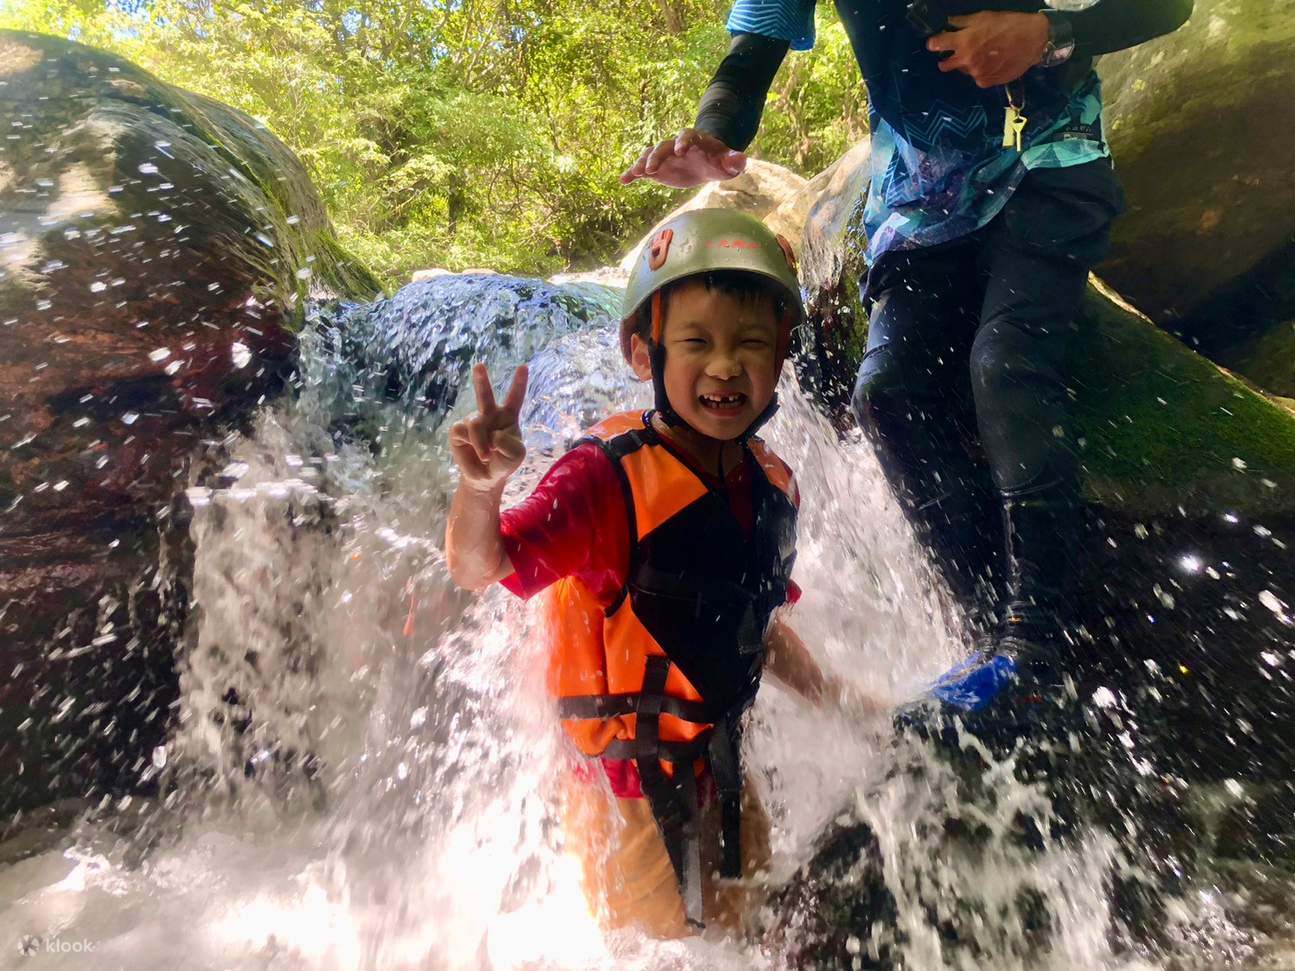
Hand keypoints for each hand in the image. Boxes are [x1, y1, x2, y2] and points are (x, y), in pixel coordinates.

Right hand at [448, 363, 527, 490]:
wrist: (486, 478)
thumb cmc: (504, 462)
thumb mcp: (516, 455)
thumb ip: (509, 444)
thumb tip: (492, 435)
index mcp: (508, 416)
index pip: (515, 397)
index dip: (519, 383)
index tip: (523, 367)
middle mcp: (489, 414)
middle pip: (485, 395)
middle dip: (481, 380)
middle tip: (479, 366)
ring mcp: (473, 421)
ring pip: (475, 423)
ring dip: (481, 442)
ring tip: (487, 456)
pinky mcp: (458, 431)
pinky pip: (463, 432)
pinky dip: (473, 444)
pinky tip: (477, 452)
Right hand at [620, 128, 746, 188]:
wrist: (706, 163)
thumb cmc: (719, 162)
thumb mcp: (730, 163)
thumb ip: (735, 161)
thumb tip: (740, 159)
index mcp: (694, 140)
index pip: (687, 135)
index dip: (683, 141)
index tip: (679, 150)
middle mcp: (675, 145)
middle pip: (663, 146)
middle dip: (657, 156)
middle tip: (651, 169)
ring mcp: (664, 156)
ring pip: (650, 155)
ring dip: (642, 163)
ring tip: (635, 173)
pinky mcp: (657, 168)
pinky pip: (643, 169)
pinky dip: (633, 173)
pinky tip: (623, 180)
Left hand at [927, 12, 1048, 87]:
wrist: (1033, 40)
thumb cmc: (1008, 24)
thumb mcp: (983, 16)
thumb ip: (962, 21)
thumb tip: (948, 23)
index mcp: (963, 41)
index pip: (936, 45)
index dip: (934, 43)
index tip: (934, 43)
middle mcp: (966, 60)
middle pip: (944, 65)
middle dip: (946, 59)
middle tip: (955, 53)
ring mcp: (976, 74)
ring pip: (963, 71)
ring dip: (967, 64)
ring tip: (982, 55)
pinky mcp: (986, 82)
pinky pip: (977, 78)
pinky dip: (980, 72)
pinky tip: (991, 63)